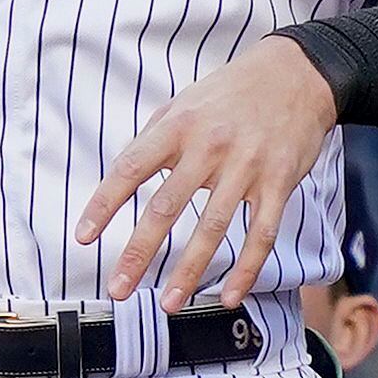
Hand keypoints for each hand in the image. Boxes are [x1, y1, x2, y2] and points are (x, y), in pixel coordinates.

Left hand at [75, 36, 335, 311]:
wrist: (295, 75)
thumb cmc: (229, 94)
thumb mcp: (183, 103)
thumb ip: (155, 139)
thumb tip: (124, 176)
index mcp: (177, 126)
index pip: (130, 168)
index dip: (104, 204)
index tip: (83, 236)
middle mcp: (209, 147)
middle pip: (167, 207)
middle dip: (139, 252)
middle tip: (118, 287)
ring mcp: (246, 167)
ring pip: (213, 228)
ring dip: (188, 270)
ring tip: (167, 303)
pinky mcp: (279, 183)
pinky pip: (260, 235)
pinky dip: (246, 270)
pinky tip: (229, 296)